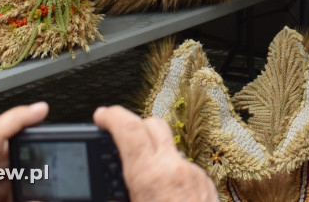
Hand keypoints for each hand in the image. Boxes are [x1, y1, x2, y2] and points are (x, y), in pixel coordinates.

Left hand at [0, 102, 48, 201]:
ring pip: (10, 169)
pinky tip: (35, 193)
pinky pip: (5, 184)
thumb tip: (49, 194)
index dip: (20, 117)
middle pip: (7, 151)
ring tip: (46, 183)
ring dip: (30, 177)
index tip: (41, 110)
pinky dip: (22, 189)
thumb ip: (24, 199)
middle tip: (55, 161)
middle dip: (33, 155)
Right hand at [93, 105, 217, 201]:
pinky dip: (169, 172)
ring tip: (135, 174)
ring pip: (169, 149)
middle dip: (133, 127)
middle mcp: (176, 170)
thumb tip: (105, 192)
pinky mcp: (206, 186)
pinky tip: (159, 193)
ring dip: (152, 153)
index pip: (130, 129)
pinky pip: (183, 168)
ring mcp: (195, 176)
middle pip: (153, 126)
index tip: (101, 115)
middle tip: (115, 138)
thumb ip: (115, 195)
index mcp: (151, 177)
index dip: (112, 117)